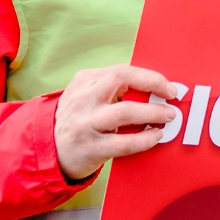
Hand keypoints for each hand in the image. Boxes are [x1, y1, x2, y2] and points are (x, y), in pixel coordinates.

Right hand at [54, 64, 183, 181]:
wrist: (48, 150)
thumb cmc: (78, 119)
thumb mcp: (86, 96)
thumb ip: (112, 89)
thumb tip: (154, 88)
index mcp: (84, 81)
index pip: (121, 70)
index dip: (149, 76)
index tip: (167, 86)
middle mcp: (83, 99)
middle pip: (121, 80)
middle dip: (153, 85)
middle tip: (171, 98)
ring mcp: (85, 124)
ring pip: (125, 112)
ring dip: (153, 113)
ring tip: (168, 117)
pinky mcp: (90, 148)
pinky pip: (124, 143)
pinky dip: (145, 139)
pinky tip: (156, 136)